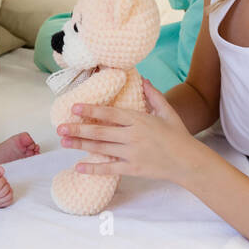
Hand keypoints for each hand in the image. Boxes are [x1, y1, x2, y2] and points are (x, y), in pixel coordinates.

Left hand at [55, 78, 201, 183]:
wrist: (188, 162)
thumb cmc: (179, 135)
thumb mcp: (168, 112)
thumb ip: (154, 96)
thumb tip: (143, 79)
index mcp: (139, 120)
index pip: (110, 113)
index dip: (91, 110)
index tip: (74, 108)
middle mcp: (133, 136)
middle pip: (100, 132)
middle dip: (78, 129)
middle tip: (60, 128)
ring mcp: (132, 153)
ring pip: (101, 148)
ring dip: (80, 145)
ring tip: (64, 142)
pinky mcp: (133, 169)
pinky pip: (110, 169)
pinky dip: (93, 168)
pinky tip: (78, 167)